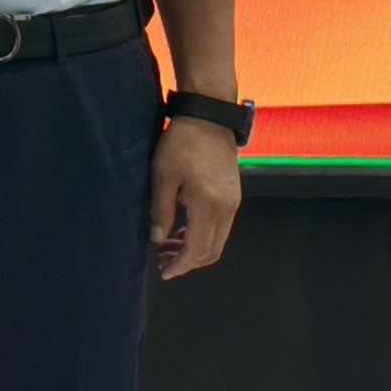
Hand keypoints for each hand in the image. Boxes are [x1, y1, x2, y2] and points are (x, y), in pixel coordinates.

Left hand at [150, 118, 240, 278]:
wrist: (208, 118)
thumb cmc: (181, 144)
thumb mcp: (162, 176)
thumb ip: (161, 211)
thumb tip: (156, 240)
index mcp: (209, 207)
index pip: (199, 250)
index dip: (181, 265)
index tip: (164, 272)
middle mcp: (227, 209)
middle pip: (212, 251)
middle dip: (188, 261)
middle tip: (163, 261)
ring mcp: (234, 202)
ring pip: (218, 239)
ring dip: (195, 248)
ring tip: (168, 246)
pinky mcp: (233, 195)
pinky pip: (221, 226)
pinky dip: (203, 234)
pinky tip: (183, 229)